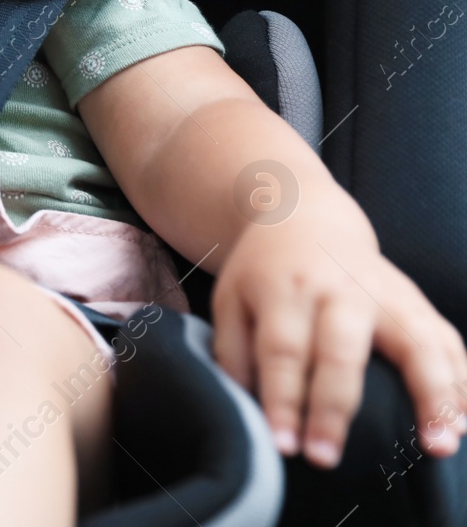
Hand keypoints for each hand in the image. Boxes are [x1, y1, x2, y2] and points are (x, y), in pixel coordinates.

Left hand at [211, 220, 466, 467]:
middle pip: (340, 352)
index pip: (283, 350)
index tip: (282, 444)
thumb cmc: (264, 271)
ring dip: (432, 397)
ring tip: (436, 445)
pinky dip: (462, 383)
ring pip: (415, 345)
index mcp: (285, 288)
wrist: (305, 217)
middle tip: (324, 457)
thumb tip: (248, 408)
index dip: (282, 400)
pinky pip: (449, 342)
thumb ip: (234, 352)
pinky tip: (464, 422)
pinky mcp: (418, 302)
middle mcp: (338, 290)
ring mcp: (386, 294)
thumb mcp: (231, 299)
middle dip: (333, 410)